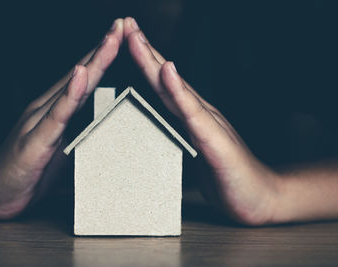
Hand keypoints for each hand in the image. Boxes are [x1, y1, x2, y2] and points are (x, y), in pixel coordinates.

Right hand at [0, 19, 123, 218]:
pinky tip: (80, 76)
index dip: (103, 57)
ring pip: (72, 88)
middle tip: (122, 25)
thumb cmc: (28, 170)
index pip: (84, 79)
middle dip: (104, 49)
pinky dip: (70, 94)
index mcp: (57, 111)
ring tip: (111, 39)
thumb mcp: (61, 150)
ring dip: (94, 62)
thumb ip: (79, 133)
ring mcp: (39, 123)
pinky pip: (57, 115)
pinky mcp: (35, 143)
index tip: (122, 36)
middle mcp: (48, 110)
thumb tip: (104, 125)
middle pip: (81, 75)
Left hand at [123, 17, 279, 224]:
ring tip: (136, 38)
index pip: (163, 86)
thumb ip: (178, 137)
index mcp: (189, 118)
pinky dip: (178, 91)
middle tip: (126, 24)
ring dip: (154, 62)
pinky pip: (192, 112)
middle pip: (166, 79)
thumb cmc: (226, 176)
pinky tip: (168, 72)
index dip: (144, 62)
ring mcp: (207, 123)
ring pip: (175, 88)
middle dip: (144, 50)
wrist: (261, 198)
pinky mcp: (214, 140)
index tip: (126, 39)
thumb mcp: (195, 155)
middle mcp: (197, 114)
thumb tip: (156, 128)